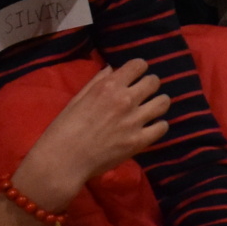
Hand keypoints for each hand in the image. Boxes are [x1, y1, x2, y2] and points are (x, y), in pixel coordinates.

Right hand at [19, 58, 170, 207]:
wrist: (63, 160)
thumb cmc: (64, 128)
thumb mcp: (77, 99)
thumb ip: (96, 82)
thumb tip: (112, 69)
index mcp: (109, 86)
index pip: (138, 65)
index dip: (139, 68)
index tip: (136, 76)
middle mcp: (125, 99)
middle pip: (154, 82)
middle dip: (150, 85)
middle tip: (144, 93)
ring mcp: (134, 120)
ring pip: (163, 102)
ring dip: (158, 103)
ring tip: (152, 109)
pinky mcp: (139, 141)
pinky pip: (162, 127)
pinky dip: (159, 126)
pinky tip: (151, 127)